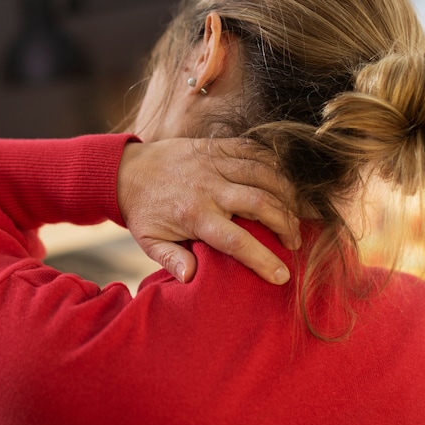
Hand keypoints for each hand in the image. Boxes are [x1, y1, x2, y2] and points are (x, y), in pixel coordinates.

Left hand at [117, 138, 299, 283]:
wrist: (128, 169)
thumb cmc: (144, 210)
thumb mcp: (149, 240)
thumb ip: (170, 259)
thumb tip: (190, 278)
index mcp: (193, 215)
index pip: (236, 240)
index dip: (262, 259)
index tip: (282, 275)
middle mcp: (208, 187)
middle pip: (261, 203)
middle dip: (286, 224)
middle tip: (295, 242)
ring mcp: (214, 162)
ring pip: (264, 175)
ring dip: (286, 195)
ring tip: (296, 215)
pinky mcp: (217, 145)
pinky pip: (255, 151)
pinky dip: (275, 165)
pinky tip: (283, 184)